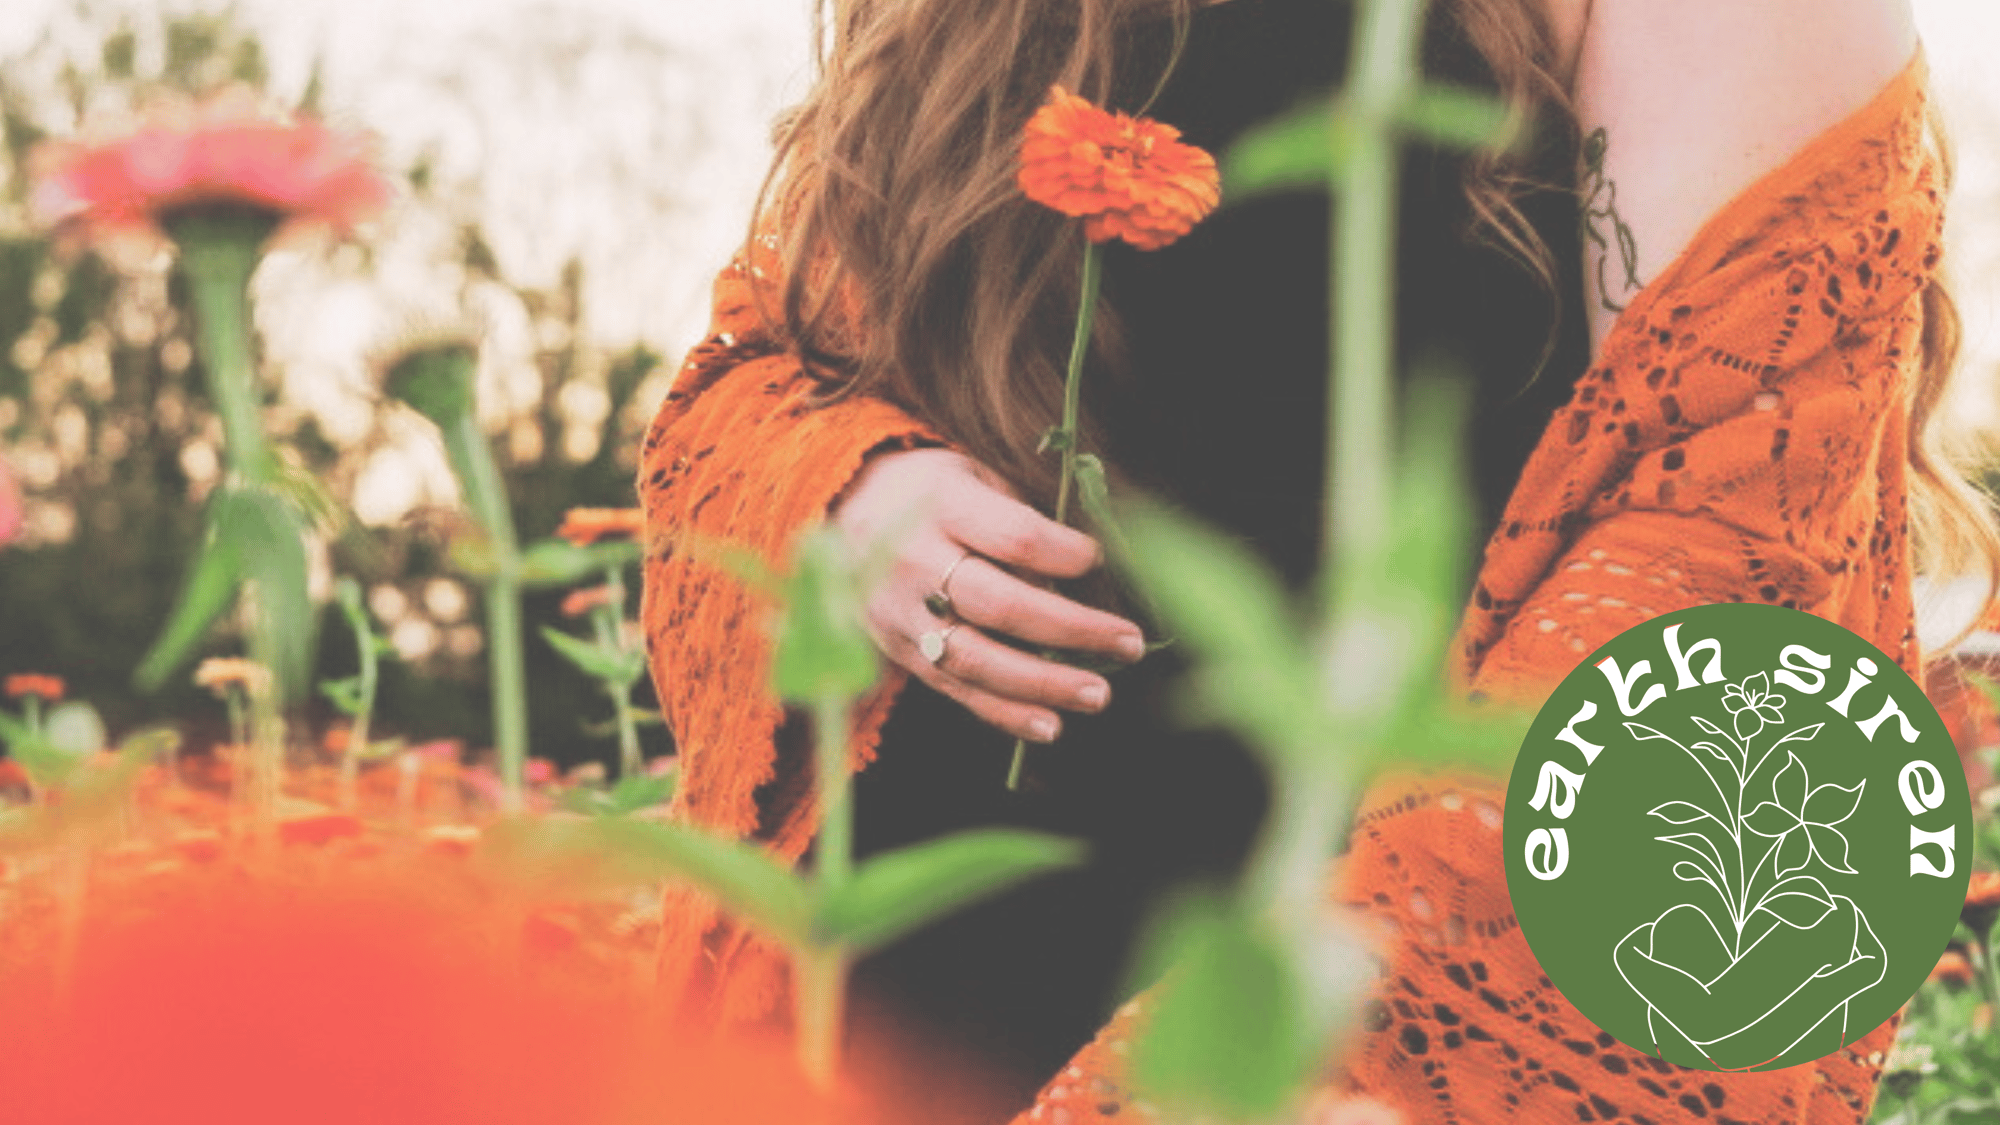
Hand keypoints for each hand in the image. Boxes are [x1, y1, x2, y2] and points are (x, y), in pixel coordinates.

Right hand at [830, 448, 1146, 743]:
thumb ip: (1019, 519)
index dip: (1065, 554)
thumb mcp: (972, 476)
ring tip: (1098, 694)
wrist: (839, 509)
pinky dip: (1004, 713)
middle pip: (999, 605)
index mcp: (942, 504)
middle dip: (1071, 629)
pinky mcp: (897, 650)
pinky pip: (954, 689)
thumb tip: (1088, 570)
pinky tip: (1050, 725)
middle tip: (1129, 644)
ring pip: (976, 659)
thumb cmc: (930, 492)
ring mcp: (901, 612)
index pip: (1014, 537)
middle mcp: (915, 560)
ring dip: (1043, 684)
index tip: (1098, 560)